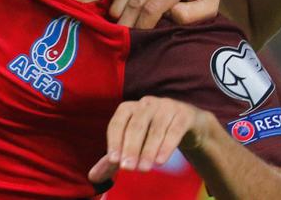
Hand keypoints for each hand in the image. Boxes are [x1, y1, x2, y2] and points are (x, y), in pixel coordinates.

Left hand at [88, 96, 210, 183]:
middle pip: (136, 125)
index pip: (118, 123)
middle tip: (127, 168)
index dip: (115, 141)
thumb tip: (92, 177)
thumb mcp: (132, 145)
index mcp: (130, 108)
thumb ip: (114, 160)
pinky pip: (174, 130)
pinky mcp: (184, 114)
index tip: (113, 160)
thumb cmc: (152, 135)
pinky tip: (160, 161)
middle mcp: (147, 103)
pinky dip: (166, 146)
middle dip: (131, 148)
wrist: (187, 127)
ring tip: (143, 169)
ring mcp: (167, 106)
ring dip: (148, 150)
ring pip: (156, 128)